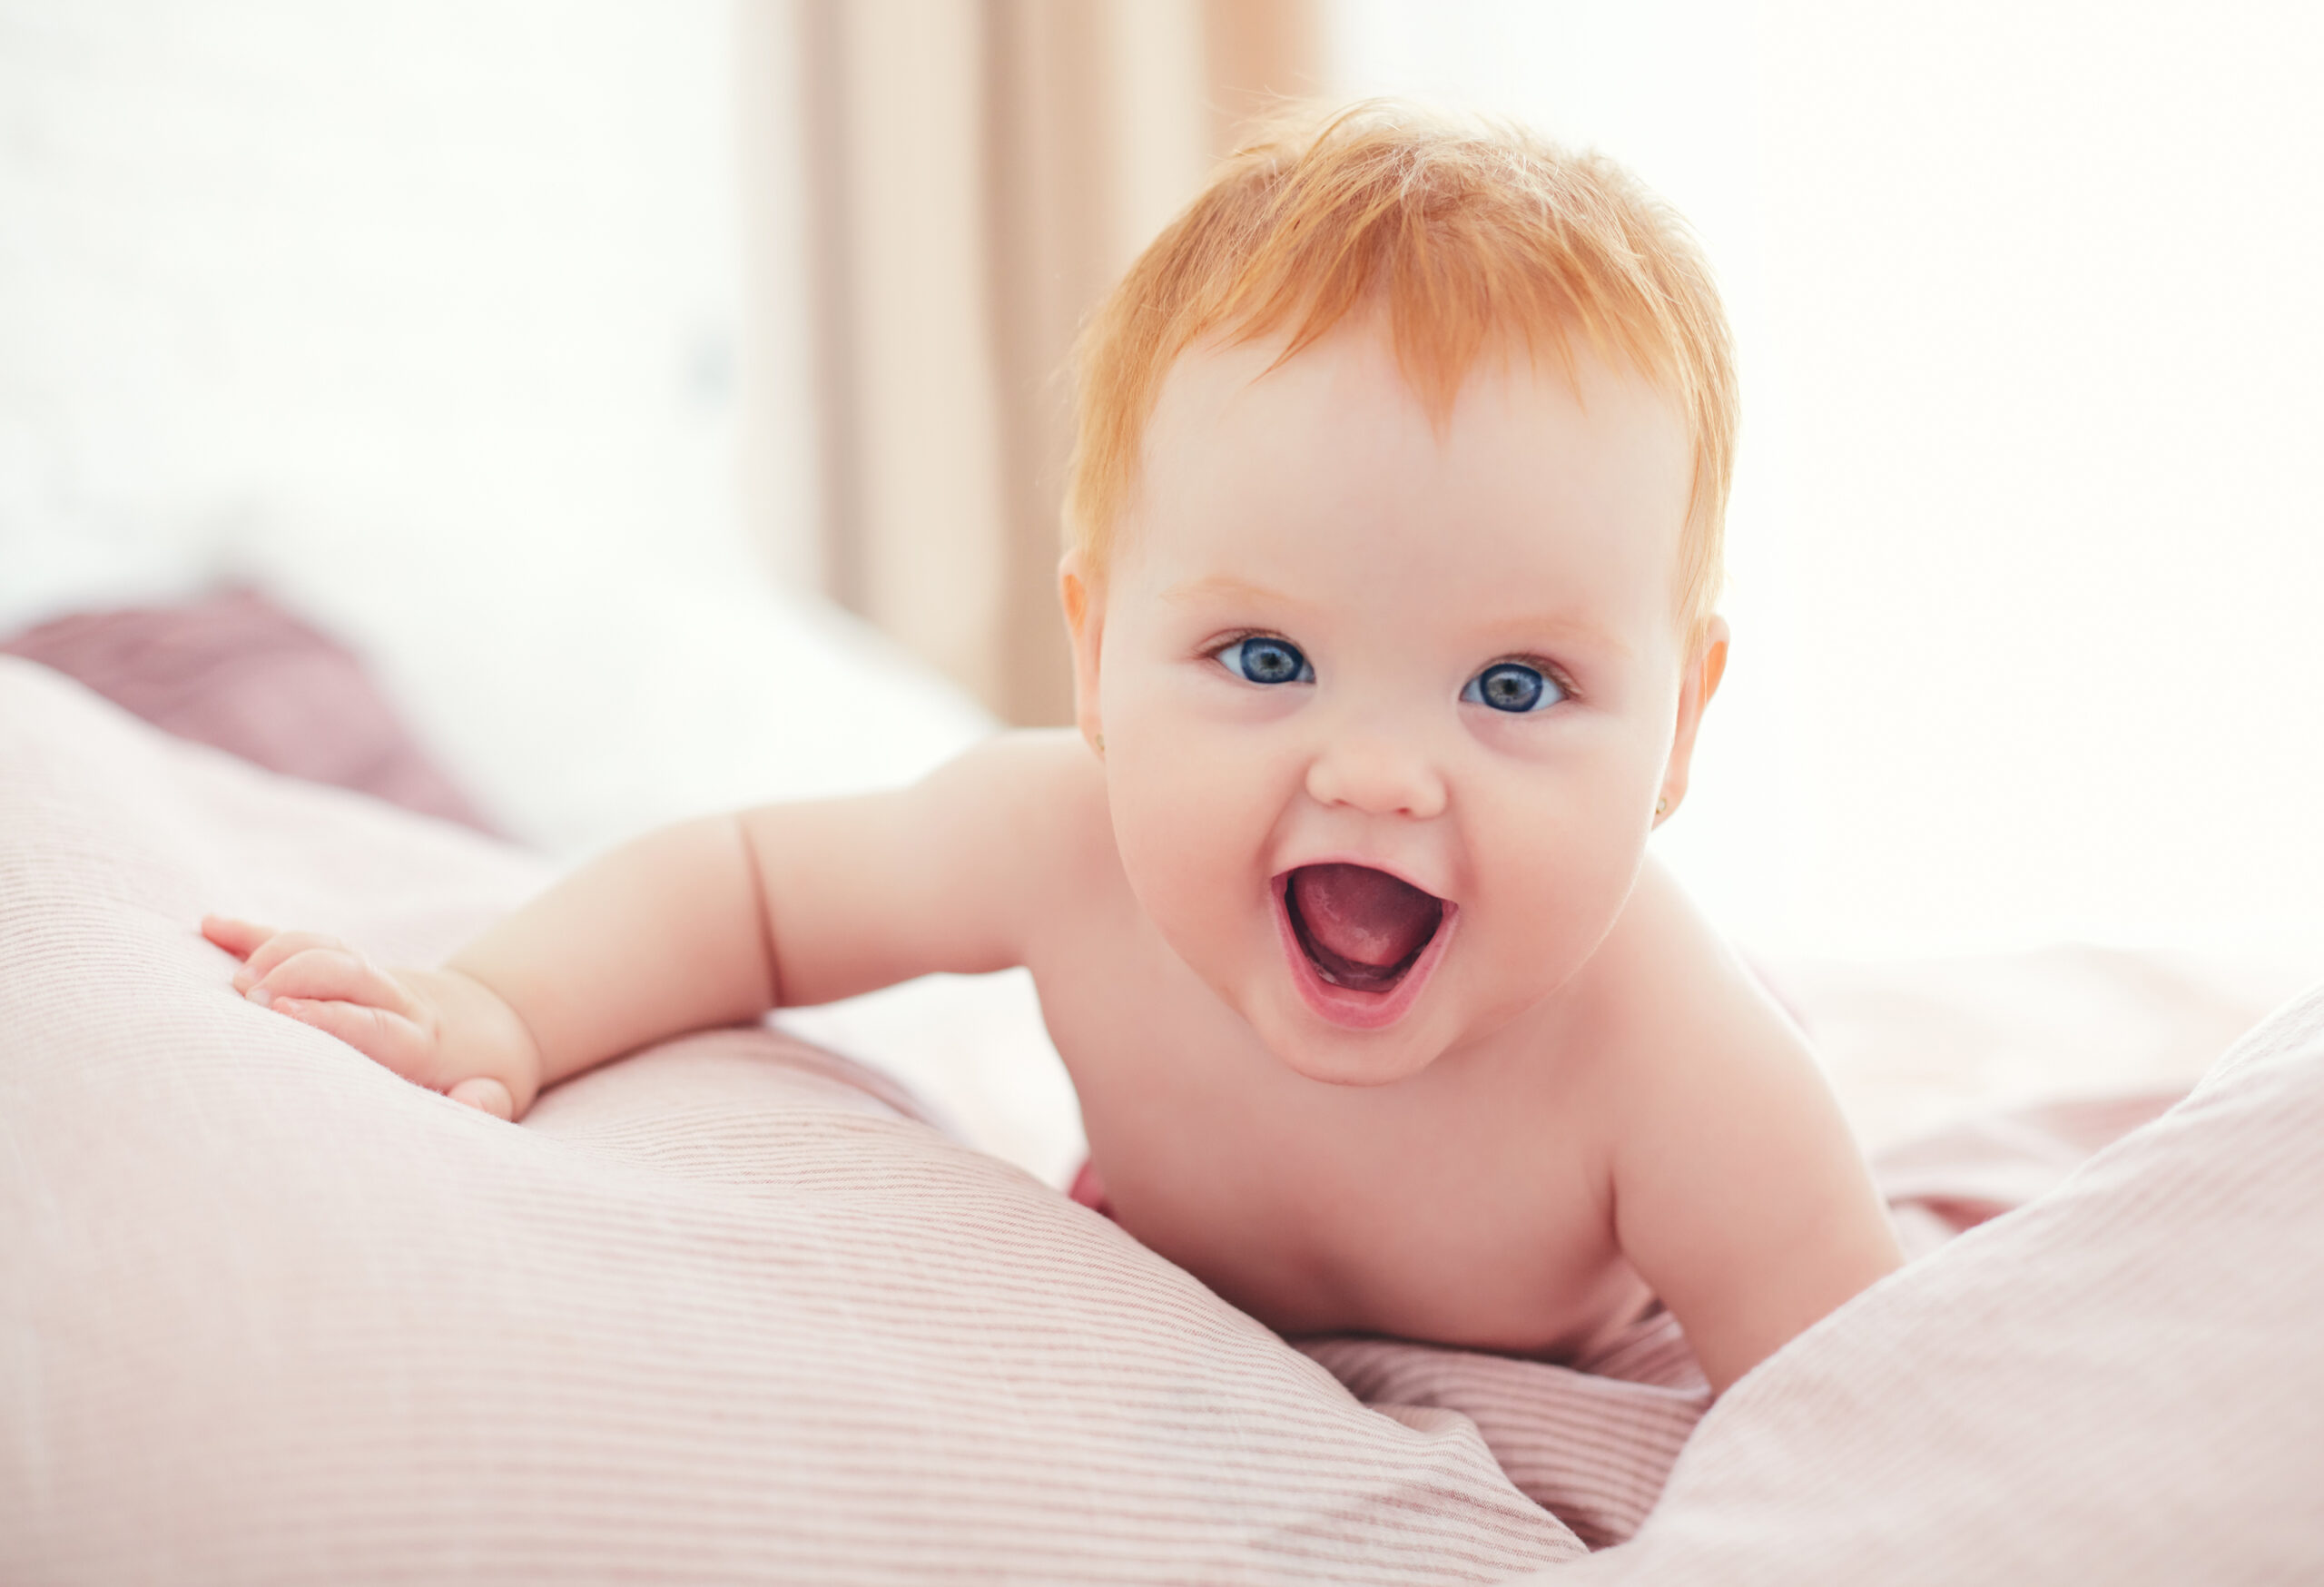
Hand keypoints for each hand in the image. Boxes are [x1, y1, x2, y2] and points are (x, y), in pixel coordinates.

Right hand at [201, 915, 543, 1119]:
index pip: (375, 1023)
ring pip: (324, 947)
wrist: (494, 1025)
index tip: (286, 1015)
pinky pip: (300, 939)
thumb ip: (483, 1100)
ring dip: (277, 953)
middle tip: (249, 998)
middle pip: (348, 972)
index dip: (331, 1016)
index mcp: (422, 1039)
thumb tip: (470, 1103)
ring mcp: (369, 975)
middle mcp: (396, 999)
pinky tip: (211, 927)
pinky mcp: (344, 966)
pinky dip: (255, 933)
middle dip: (297, 977)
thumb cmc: (484, 1071)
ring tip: (235, 981)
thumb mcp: (498, 1092)